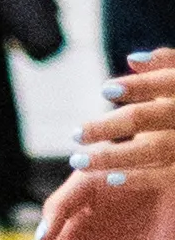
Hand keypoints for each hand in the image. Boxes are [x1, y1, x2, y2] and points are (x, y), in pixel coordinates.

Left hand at [76, 50, 174, 175]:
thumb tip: (133, 60)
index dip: (139, 86)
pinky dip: (139, 179)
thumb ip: (166, 65)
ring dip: (113, 157)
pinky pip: (166, 177)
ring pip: (153, 150)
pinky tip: (109, 178)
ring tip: (79, 160)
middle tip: (74, 133)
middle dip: (109, 126)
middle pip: (149, 118)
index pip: (168, 81)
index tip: (104, 90)